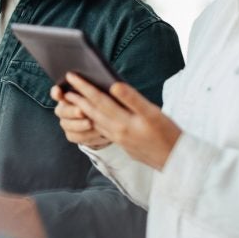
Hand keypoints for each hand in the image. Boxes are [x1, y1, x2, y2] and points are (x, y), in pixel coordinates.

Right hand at [51, 85, 110, 149]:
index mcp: (67, 95)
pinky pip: (74, 136)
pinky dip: (85, 135)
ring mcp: (66, 122)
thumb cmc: (102, 103)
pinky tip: (96, 133)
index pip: (56, 93)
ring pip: (66, 124)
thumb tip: (110, 85)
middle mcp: (64, 109)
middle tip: (81, 111)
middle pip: (61, 110)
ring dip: (78, 124)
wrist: (106, 122)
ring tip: (90, 123)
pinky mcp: (71, 134)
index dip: (56, 92)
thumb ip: (96, 90)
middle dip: (71, 111)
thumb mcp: (101, 94)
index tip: (59, 91)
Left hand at [63, 72, 181, 169]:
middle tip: (63, 87)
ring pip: (94, 121)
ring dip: (80, 109)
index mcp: (123, 121)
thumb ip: (132, 99)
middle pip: (91, 111)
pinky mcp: (120, 143)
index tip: (71, 75)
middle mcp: (116, 131)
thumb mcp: (154, 114)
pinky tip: (89, 114)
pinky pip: (100, 129)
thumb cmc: (168, 134)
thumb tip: (113, 85)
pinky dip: (91, 119)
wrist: (175, 161)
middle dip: (76, 98)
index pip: (98, 100)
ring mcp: (117, 138)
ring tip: (71, 99)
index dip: (83, 87)